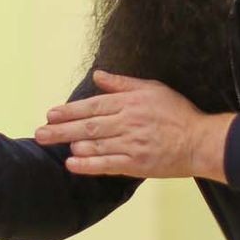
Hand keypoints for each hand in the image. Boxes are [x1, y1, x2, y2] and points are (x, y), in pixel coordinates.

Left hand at [33, 70, 232, 181]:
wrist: (200, 141)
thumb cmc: (177, 113)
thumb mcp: (151, 88)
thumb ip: (122, 83)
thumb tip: (98, 75)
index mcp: (129, 103)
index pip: (92, 106)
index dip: (69, 111)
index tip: (50, 114)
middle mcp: (127, 123)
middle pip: (88, 126)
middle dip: (60, 129)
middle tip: (40, 133)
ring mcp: (131, 145)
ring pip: (94, 145)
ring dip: (72, 145)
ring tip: (54, 144)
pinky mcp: (136, 164)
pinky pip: (106, 165)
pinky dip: (87, 164)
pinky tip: (71, 163)